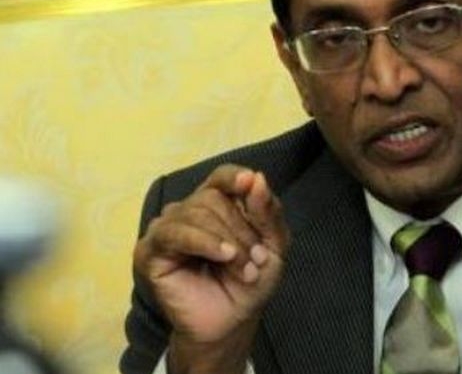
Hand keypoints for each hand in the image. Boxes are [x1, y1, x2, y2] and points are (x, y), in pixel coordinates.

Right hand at [133, 164, 289, 372]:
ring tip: (244, 269)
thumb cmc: (251, 280)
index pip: (221, 176)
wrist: (232, 322)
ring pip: (196, 213)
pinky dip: (203, 242)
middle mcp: (189, 211)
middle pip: (213, 198)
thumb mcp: (274, 245)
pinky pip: (174, 233)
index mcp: (217, 204)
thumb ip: (268, 211)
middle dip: (241, 229)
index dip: (235, 177)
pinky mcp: (150, 251)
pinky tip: (222, 256)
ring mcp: (167, 230)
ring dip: (228, 242)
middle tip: (258, 259)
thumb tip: (256, 177)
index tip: (250, 182)